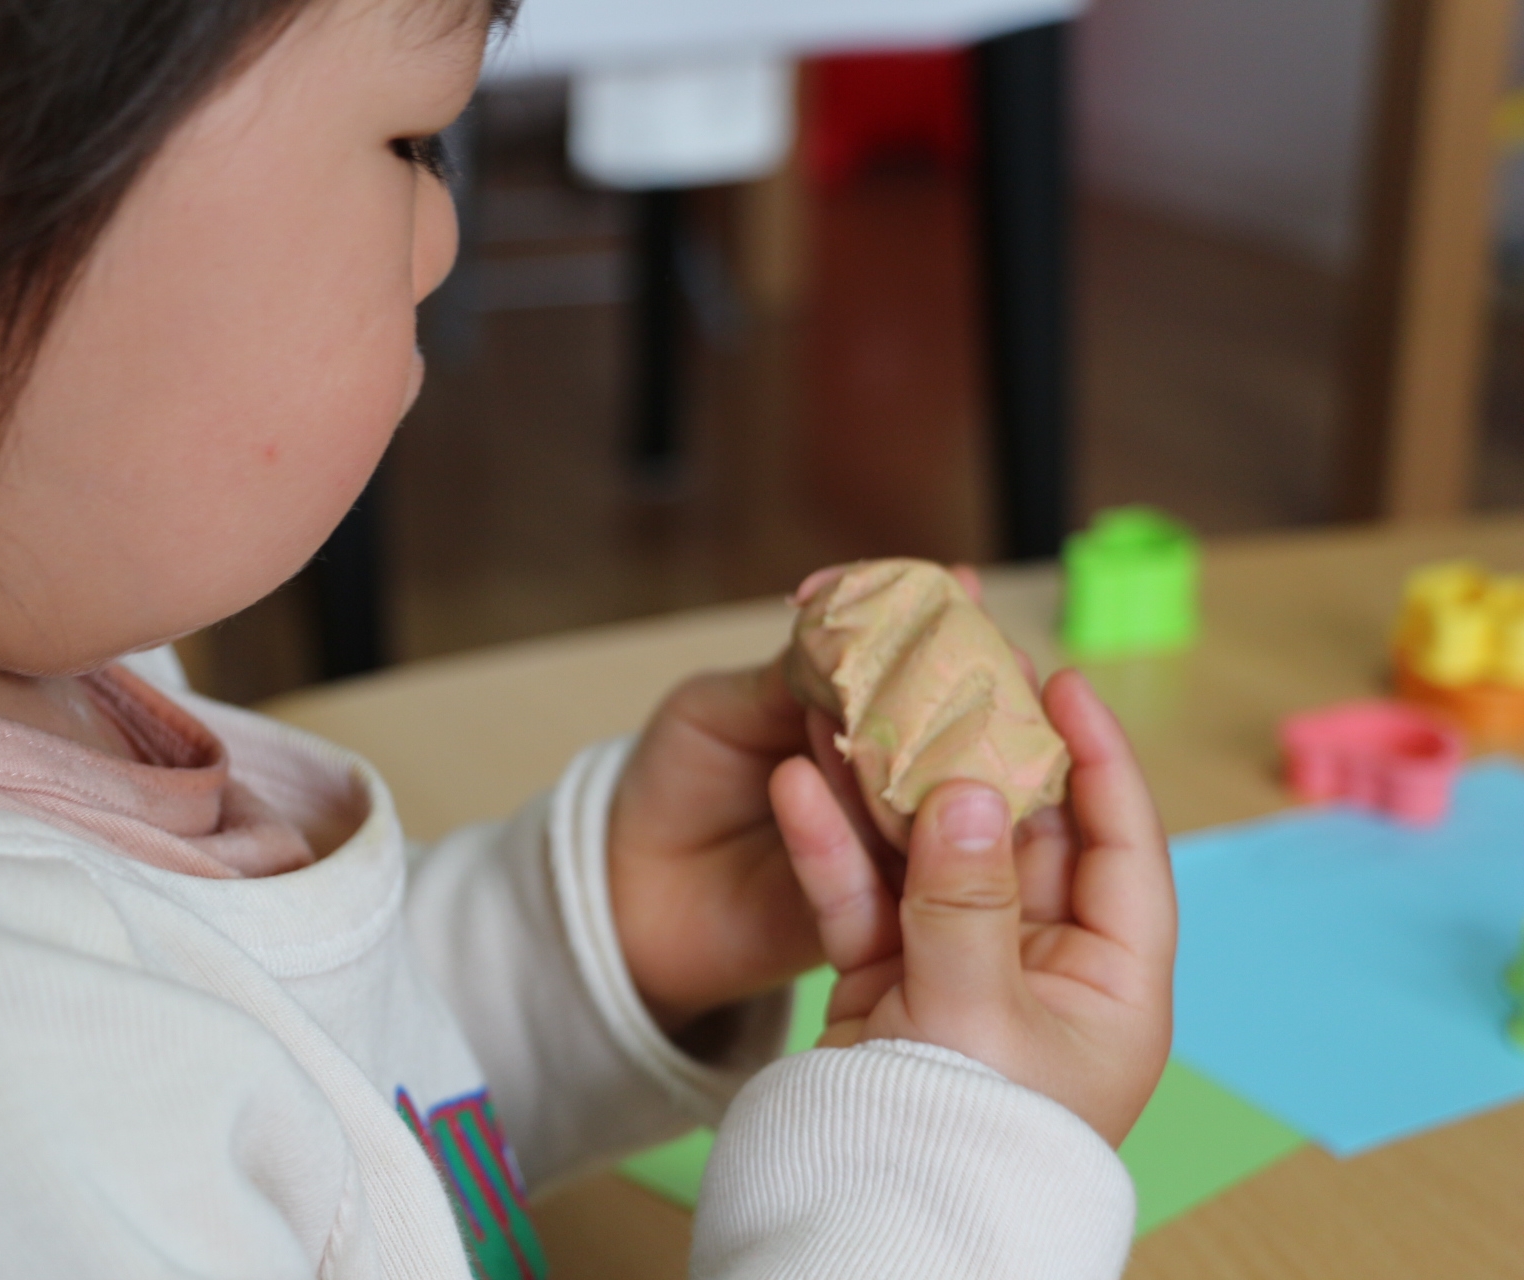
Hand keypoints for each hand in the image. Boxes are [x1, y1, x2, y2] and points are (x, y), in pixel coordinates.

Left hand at [605, 565, 993, 1041]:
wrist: (626, 885)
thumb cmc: (675, 782)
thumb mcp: (721, 709)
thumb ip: (788, 680)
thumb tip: (855, 628)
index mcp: (847, 717)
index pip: (909, 666)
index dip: (939, 629)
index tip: (963, 590)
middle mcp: (881, 780)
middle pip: (952, 732)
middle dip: (984, 690)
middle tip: (1012, 657)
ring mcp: (884, 846)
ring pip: (943, 801)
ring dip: (972, 761)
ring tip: (997, 718)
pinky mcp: (873, 914)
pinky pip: (900, 871)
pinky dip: (919, 833)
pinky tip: (937, 795)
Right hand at [771, 669, 1174, 1144]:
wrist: (868, 1228)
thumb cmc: (962, 1145)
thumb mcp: (976, 1015)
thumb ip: (968, 898)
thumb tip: (970, 791)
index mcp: (1107, 989)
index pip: (1121, 850)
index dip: (1099, 762)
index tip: (1066, 685)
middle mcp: (1039, 975)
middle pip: (1016, 842)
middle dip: (976, 759)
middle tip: (949, 682)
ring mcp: (957, 979)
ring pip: (927, 862)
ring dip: (888, 792)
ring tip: (858, 712)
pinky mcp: (883, 990)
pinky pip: (862, 902)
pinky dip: (832, 850)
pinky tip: (801, 786)